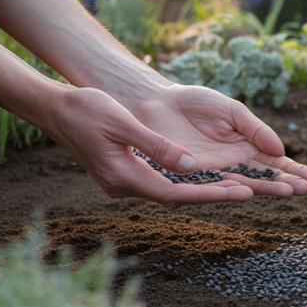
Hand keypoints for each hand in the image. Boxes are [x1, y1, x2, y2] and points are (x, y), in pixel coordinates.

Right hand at [43, 87, 254, 204]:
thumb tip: (190, 167)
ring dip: (201, 190)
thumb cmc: (87, 109)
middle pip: (176, 197)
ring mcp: (122, 182)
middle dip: (212, 195)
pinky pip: (160, 182)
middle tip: (252, 192)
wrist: (54, 109)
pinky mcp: (123, 174)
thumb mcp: (124, 123)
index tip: (241, 192)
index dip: (209, 195)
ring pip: (169, 191)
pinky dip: (185, 181)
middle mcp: (123, 186)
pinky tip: (206, 176)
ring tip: (238, 186)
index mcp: (123, 176)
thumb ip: (157, 146)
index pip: (175, 194)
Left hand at [130, 85, 306, 197]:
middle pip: (262, 178)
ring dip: (264, 189)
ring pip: (242, 185)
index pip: (273, 163)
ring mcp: (211, 174)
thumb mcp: (231, 111)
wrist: (154, 103)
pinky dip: (229, 190)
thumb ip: (255, 129)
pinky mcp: (189, 179)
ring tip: (287, 192)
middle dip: (284, 183)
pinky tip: (248, 192)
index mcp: (245, 148)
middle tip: (304, 189)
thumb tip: (280, 148)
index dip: (292, 170)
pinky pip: (210, 187)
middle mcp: (232, 166)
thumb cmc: (194, 104)